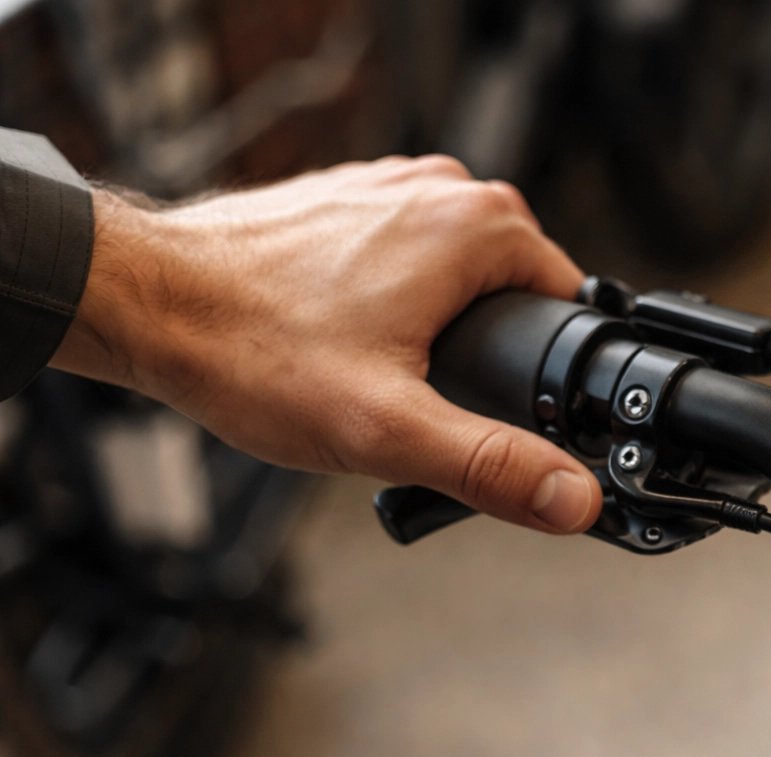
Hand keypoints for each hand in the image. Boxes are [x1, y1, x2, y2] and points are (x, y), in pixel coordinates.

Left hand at [53, 156, 601, 534]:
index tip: (505, 411)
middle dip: (490, 353)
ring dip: (441, 331)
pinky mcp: (346, 202)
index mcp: (478, 226)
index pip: (568, 302)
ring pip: (460, 276)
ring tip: (382, 379)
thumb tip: (576, 500)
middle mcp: (440, 189)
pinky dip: (395, 306)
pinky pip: (406, 259)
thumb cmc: (249, 349)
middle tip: (427, 405)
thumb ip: (493, 467)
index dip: (548, 369)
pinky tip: (346, 346)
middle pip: (515, 291)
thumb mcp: (389, 431)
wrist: (141, 303)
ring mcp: (389, 189)